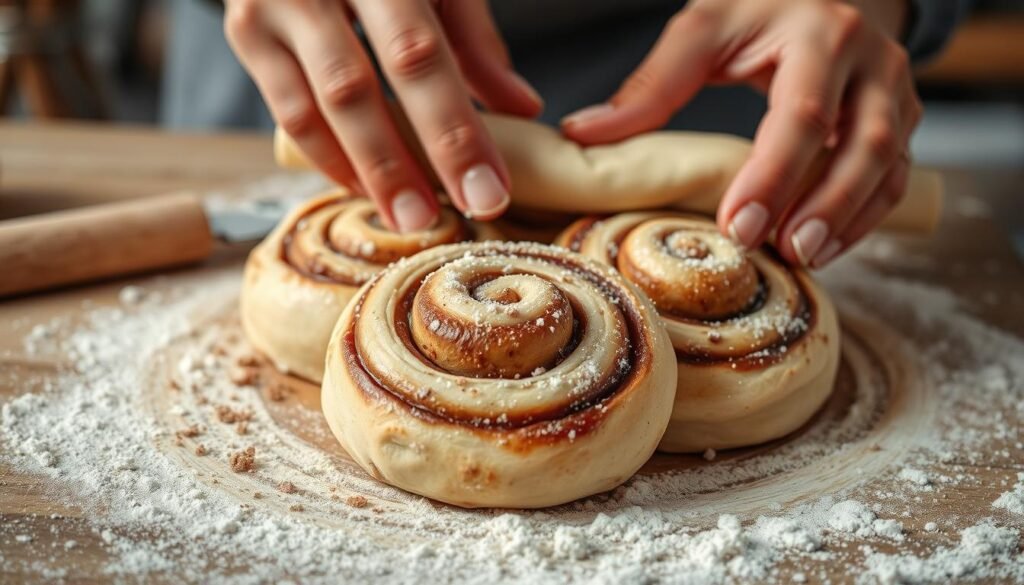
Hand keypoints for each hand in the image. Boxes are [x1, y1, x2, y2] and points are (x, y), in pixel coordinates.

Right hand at [224, 0, 542, 231]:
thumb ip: (474, 41)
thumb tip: (523, 109)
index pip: (418, 56)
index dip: (454, 131)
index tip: (489, 191)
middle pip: (355, 88)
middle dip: (400, 166)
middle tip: (441, 220)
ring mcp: (271, 6)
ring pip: (313, 108)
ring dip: (362, 173)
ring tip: (407, 219)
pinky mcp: (245, 31)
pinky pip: (287, 111)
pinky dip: (328, 156)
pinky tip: (365, 188)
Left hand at [561, 0, 920, 267]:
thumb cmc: (759, 9)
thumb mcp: (704, 29)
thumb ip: (652, 84)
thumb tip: (584, 133)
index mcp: (819, 35)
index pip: (801, 115)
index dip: (771, 176)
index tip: (736, 226)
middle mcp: (869, 62)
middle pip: (861, 143)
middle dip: (823, 205)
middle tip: (781, 251)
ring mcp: (893, 90)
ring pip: (887, 162)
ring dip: (849, 217)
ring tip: (805, 259)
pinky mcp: (901, 116)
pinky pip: (895, 174)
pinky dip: (866, 216)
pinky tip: (827, 248)